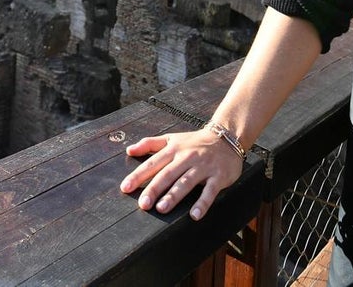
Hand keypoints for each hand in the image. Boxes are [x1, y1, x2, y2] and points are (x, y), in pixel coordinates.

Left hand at [118, 128, 243, 220]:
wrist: (227, 137)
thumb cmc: (194, 142)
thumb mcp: (172, 139)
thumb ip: (149, 144)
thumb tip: (128, 150)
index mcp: (173, 150)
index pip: (153, 163)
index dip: (138, 175)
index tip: (125, 188)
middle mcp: (186, 157)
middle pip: (167, 174)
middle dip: (154, 189)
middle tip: (143, 204)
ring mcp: (203, 167)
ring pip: (186, 182)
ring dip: (174, 196)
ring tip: (161, 208)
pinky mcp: (218, 176)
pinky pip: (210, 191)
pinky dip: (203, 203)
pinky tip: (195, 215)